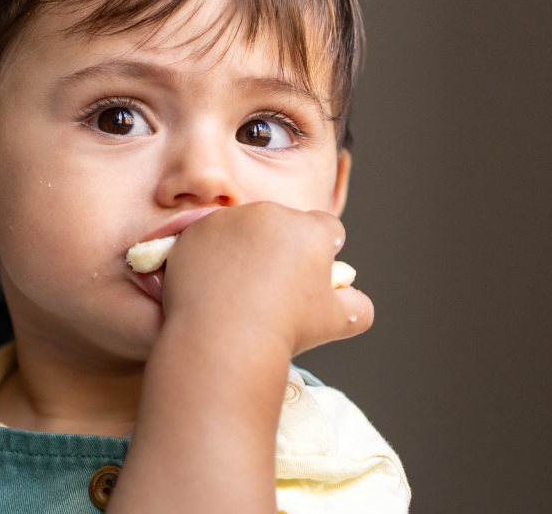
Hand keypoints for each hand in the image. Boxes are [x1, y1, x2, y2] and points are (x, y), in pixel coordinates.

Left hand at [159, 201, 374, 354]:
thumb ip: (358, 306)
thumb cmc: (285, 330)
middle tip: (271, 287)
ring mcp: (229, 220)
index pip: (327, 228)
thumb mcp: (339, 323)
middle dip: (282, 247)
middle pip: (283, 225)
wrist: (223, 338)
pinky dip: (210, 258)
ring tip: (238, 291)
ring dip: (244, 249)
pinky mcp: (194, 232)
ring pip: (243, 229)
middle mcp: (271, 214)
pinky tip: (212, 287)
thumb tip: (353, 297)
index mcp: (310, 230)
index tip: (309, 274)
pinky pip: (207, 240)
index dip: (323, 250)